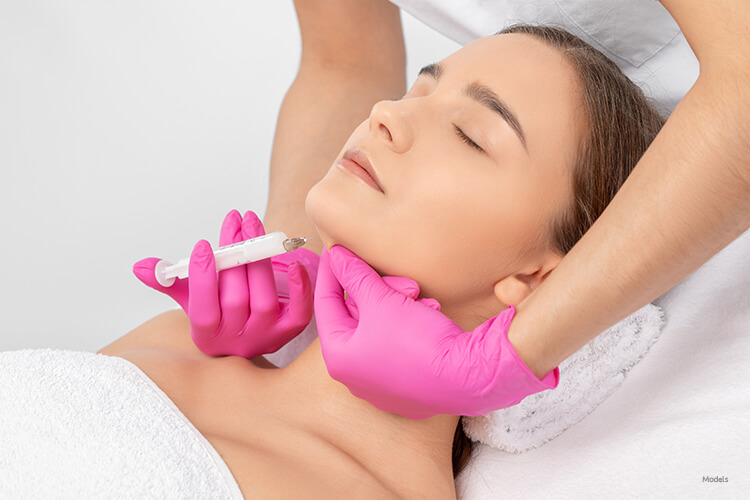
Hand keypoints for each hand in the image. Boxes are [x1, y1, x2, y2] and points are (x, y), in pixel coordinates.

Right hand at [133, 210, 316, 357]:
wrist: (248, 335)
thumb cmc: (217, 311)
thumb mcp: (190, 298)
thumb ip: (168, 280)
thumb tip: (141, 266)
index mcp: (206, 335)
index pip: (202, 308)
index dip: (202, 278)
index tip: (203, 244)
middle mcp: (236, 340)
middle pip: (235, 299)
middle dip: (235, 256)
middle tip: (236, 221)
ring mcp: (265, 336)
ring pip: (264, 300)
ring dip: (260, 260)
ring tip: (254, 225)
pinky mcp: (290, 331)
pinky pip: (299, 313)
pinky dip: (299, 289)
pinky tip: (293, 262)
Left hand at [314, 245, 559, 418]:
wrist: (468, 378)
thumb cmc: (418, 343)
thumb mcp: (382, 300)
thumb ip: (355, 276)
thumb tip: (336, 256)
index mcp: (339, 357)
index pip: (325, 303)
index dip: (333, 271)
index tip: (337, 247)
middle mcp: (355, 376)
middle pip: (357, 315)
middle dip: (382, 291)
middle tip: (406, 283)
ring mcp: (381, 385)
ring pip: (381, 327)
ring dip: (400, 306)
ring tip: (424, 302)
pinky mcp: (406, 386)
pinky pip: (398, 344)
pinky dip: (410, 325)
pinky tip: (431, 317)